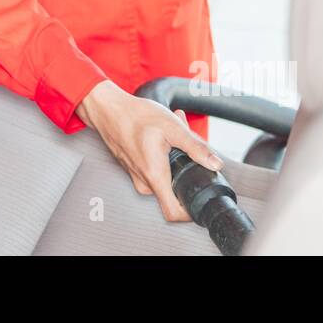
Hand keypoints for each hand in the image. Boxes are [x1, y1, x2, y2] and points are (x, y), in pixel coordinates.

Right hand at [76, 80, 222, 221]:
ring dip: (174, 159)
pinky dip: (162, 155)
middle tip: (185, 147)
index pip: (173, 213)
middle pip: (174, 190)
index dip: (190, 214)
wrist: (107, 108)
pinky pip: (153, 169)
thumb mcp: (173, 127)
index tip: (200, 200)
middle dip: (185, 170)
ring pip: (164, 177)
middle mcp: (144, 181)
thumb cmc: (134, 116)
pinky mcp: (133, 168)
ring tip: (172, 134)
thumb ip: (196, 147)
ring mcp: (137, 176)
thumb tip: (215, 164)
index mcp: (154, 175)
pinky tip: (160, 135)